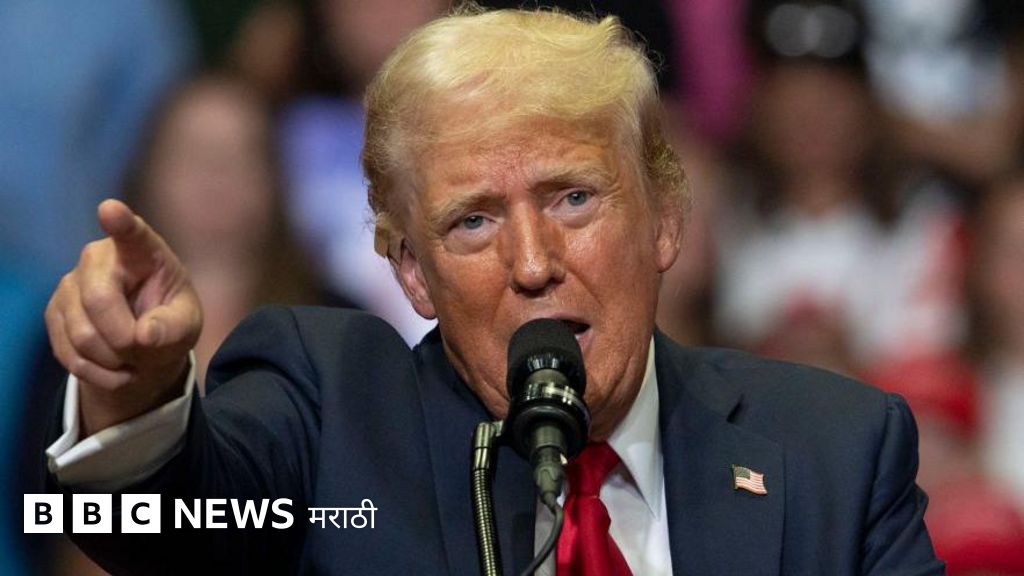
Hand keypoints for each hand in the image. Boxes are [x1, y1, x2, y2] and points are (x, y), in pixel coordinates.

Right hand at [45, 199, 201, 435]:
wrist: (144, 343)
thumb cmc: (170, 320)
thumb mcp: (187, 325)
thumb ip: (173, 328)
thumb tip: (145, 335)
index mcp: (142, 251)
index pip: (131, 234)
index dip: (120, 222)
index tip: (111, 209)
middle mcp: (98, 259)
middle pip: (98, 301)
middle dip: (125, 338)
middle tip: (145, 348)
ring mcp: (70, 285)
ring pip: (82, 335)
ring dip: (114, 360)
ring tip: (134, 358)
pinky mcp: (54, 313)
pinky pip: (70, 355)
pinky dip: (99, 373)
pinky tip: (116, 368)